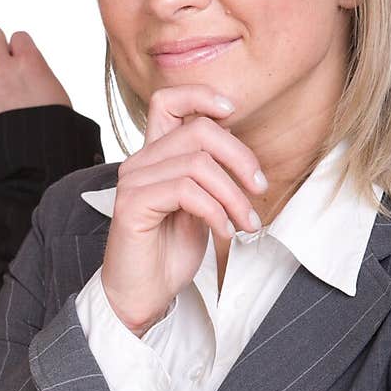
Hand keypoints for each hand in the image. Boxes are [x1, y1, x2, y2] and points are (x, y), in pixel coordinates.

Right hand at [101, 85, 267, 335]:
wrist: (143, 294)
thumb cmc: (169, 253)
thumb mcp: (200, 205)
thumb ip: (210, 175)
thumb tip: (237, 147)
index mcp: (154, 156)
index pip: (168, 100)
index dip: (201, 95)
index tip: (232, 111)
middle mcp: (139, 162)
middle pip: (198, 130)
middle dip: (240, 157)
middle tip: (259, 189)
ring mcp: (133, 182)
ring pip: (199, 164)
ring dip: (234, 195)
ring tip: (246, 223)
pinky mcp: (132, 205)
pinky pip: (187, 192)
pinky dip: (216, 211)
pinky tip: (224, 231)